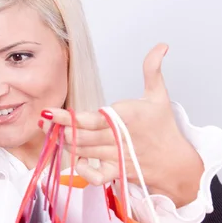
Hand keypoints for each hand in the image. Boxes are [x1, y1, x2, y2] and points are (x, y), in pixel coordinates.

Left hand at [39, 43, 203, 206]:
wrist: (177, 161)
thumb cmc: (163, 128)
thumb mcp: (158, 95)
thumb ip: (152, 70)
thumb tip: (161, 46)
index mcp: (126, 118)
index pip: (91, 119)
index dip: (68, 117)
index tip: (49, 113)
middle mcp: (119, 138)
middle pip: (81, 136)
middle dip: (59, 130)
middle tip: (44, 123)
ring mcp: (117, 156)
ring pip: (83, 151)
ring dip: (66, 144)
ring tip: (52, 134)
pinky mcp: (117, 171)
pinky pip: (96, 176)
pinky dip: (83, 170)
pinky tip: (78, 159)